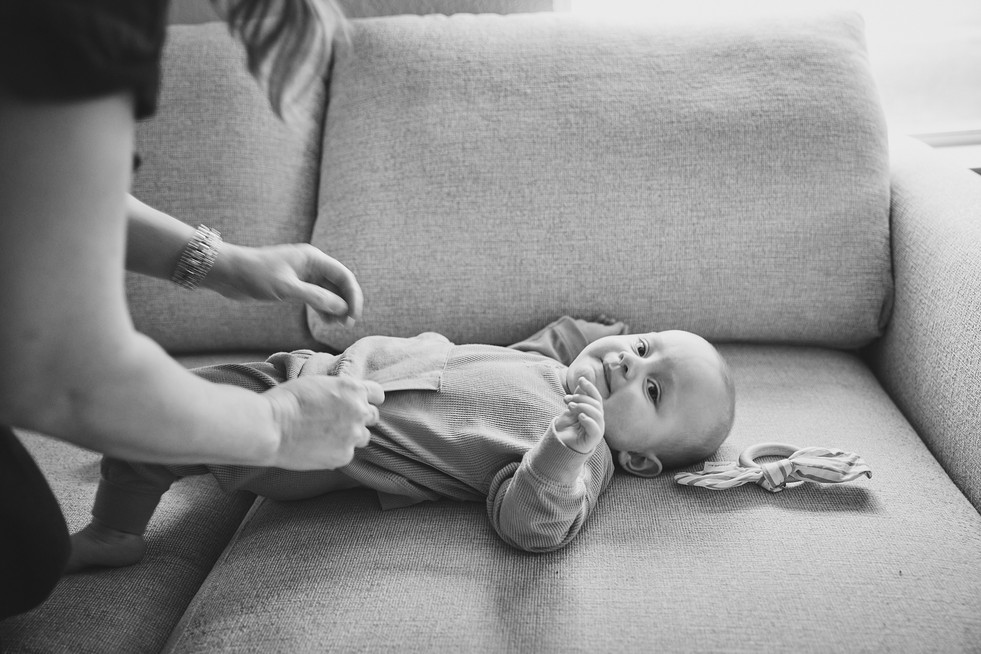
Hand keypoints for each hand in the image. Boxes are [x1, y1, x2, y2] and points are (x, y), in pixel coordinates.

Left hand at [206, 243, 363, 324]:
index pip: (343, 276)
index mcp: (313, 258)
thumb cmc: (255, 275)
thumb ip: (316, 297)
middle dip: (345, 303)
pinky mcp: (293, 285)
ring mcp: (303, 275)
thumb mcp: (287, 288)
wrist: (228, 274)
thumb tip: (342, 308)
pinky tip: (325, 321)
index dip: (352, 296)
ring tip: (336, 326)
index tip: (353, 316)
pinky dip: (322, 309)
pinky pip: (315, 297)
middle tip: (347, 324)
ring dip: (335, 307)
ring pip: (328, 292)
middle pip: (338, 284)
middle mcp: (311, 265)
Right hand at [263, 376, 383, 469]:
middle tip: (338, 421)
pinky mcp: (344, 455)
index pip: (377, 393)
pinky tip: (317, 447)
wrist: (271, 426)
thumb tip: (345, 399)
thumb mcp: (318, 383)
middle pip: (372, 416)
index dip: (368, 398)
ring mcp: (353, 435)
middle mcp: (359, 411)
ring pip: (363, 437)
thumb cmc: (286, 401)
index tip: (358, 403)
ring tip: (327, 435)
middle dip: (359, 417)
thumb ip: (339, 391)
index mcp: (353, 389)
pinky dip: (336, 451)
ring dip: (350, 436)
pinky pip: (347, 453)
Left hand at [554, 368, 604, 454]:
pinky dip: (589, 421)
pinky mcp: (593, 439)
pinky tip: (580, 416)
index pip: (596, 398)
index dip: (590, 388)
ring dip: (583, 407)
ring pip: (597, 414)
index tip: (581, 380)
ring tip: (570, 406)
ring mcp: (597, 430)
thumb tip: (582, 382)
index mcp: (594, 413)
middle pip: (596, 404)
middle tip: (567, 399)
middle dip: (581, 398)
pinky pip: (595, 429)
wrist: (560, 445)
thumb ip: (577, 398)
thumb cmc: (566, 428)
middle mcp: (598, 420)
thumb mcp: (571, 410)